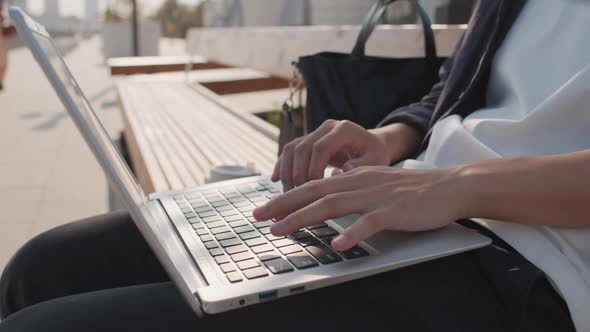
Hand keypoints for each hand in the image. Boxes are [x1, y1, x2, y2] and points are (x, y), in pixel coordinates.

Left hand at [254, 166, 464, 250]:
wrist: (449, 186)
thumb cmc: (412, 190)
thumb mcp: (375, 184)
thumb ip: (352, 188)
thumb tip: (329, 197)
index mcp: (353, 177)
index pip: (313, 185)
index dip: (287, 197)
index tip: (265, 209)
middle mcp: (359, 183)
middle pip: (314, 192)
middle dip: (283, 205)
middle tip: (259, 218)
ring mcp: (376, 196)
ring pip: (333, 205)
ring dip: (304, 218)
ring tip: (282, 230)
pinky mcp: (394, 210)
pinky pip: (370, 222)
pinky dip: (353, 233)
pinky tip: (339, 245)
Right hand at [274, 119, 420, 190]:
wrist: (371, 145)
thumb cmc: (374, 155)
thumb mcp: (376, 162)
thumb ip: (360, 167)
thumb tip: (340, 172)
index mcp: (343, 129)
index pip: (320, 148)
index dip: (313, 169)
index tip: (313, 189)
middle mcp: (326, 128)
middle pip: (302, 148)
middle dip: (297, 175)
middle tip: (296, 198)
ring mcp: (315, 132)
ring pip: (292, 149)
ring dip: (287, 173)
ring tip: (289, 196)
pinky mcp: (307, 141)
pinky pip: (288, 151)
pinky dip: (281, 166)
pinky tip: (275, 180)